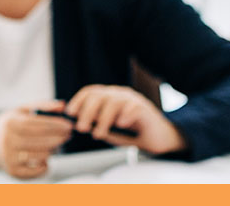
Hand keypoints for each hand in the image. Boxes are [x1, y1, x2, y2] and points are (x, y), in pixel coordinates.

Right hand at [0, 102, 72, 178]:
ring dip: (53, 150)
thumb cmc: (8, 125)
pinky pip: (36, 171)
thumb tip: (63, 105)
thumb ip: (41, 106)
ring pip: (41, 155)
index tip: (69, 125)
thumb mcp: (20, 110)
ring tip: (57, 144)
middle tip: (68, 135)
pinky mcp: (13, 171)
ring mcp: (10, 158)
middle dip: (59, 137)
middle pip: (42, 141)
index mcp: (11, 123)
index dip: (56, 125)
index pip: (39, 124)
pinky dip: (45, 165)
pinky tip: (47, 158)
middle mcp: (9, 141)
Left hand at [65, 84, 186, 154]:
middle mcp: (121, 94)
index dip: (78, 100)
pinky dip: (125, 115)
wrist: (160, 137)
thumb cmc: (134, 133)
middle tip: (81, 128)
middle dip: (87, 112)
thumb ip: (97, 125)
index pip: (91, 91)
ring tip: (98, 135)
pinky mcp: (146, 109)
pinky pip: (133, 107)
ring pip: (114, 102)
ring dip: (103, 119)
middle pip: (99, 95)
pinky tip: (121, 124)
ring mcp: (134, 100)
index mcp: (111, 96)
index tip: (69, 113)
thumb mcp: (112, 129)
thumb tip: (77, 124)